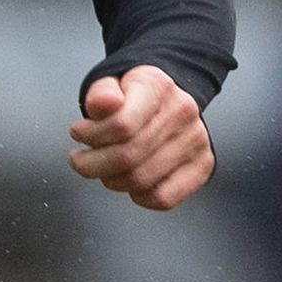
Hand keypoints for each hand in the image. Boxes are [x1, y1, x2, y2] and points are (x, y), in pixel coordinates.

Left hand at [69, 67, 213, 211]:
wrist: (165, 98)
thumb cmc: (130, 96)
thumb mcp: (111, 83)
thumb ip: (100, 92)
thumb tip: (100, 105)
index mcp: (158, 86)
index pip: (121, 125)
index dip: (91, 136)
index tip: (77, 133)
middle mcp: (184, 112)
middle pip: (127, 157)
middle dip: (92, 164)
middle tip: (80, 160)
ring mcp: (197, 140)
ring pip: (141, 180)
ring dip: (111, 180)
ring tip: (103, 168)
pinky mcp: (203, 165)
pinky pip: (163, 198)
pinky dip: (138, 197)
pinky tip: (128, 181)